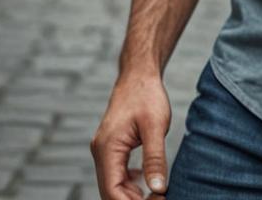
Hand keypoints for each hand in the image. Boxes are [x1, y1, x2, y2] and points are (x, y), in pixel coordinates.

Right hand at [91, 73, 170, 198]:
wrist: (138, 74)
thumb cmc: (147, 95)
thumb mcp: (156, 126)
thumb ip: (155, 158)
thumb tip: (158, 189)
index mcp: (107, 148)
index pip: (112, 191)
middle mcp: (101, 151)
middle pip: (111, 191)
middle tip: (160, 199)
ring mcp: (104, 149)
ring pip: (114, 184)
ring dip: (132, 194)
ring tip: (157, 194)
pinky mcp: (111, 147)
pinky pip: (116, 173)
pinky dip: (129, 183)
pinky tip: (145, 181)